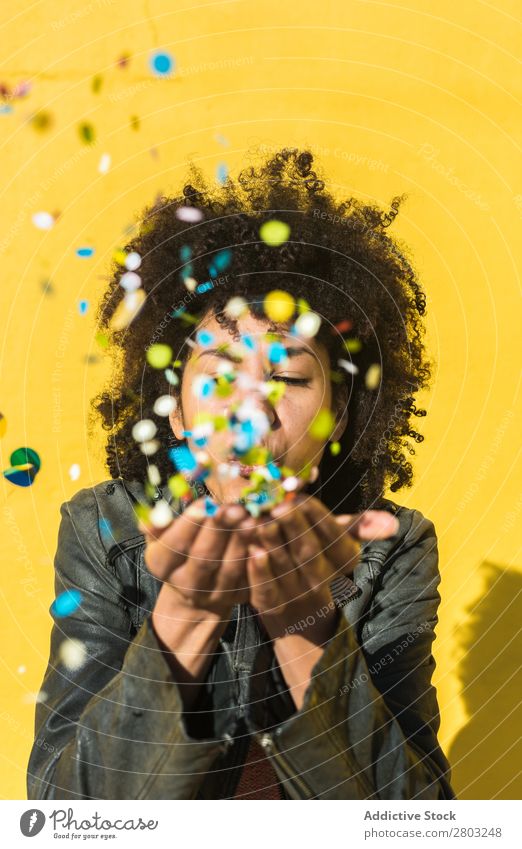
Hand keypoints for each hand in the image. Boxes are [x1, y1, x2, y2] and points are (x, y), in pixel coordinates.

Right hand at [142, 499, 250, 616]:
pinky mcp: (238, 596)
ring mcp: (214, 594)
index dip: (189, 525)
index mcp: (161, 565)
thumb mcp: (161, 535)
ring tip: (251, 518)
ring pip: (229, 568)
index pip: (174, 546)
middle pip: (203, 558)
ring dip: (241, 542)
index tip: (205, 501)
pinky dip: (257, 557)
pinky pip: (249, 577)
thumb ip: (157, 523)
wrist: (197, 587)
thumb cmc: (179, 548)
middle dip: (219, 531)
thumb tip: (153, 517)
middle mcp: (186, 585)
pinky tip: (264, 536)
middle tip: (234, 507)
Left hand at [243, 495, 399, 708]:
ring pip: (286, 568)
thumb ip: (359, 527)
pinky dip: (259, 572)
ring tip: (261, 520)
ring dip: (273, 544)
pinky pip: (266, 591)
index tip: (300, 497)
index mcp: (344, 564)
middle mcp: (324, 583)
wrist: (295, 610)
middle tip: (279, 506)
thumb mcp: (336, 541)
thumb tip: (392, 523)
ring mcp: (297, 597)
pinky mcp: (272, 607)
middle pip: (310, 553)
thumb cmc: (315, 557)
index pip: (335, 539)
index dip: (317, 518)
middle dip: (294, 527)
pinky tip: (252, 551)